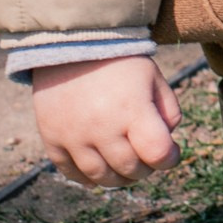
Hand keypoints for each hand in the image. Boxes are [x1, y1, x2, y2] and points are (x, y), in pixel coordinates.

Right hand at [31, 55, 179, 184]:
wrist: (71, 43)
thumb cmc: (119, 62)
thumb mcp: (153, 78)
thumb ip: (168, 112)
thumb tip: (164, 146)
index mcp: (132, 108)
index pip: (157, 153)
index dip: (169, 158)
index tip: (170, 152)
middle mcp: (101, 126)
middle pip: (130, 169)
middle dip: (145, 168)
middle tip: (146, 158)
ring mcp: (73, 135)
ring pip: (101, 177)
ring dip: (119, 178)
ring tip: (124, 165)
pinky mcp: (52, 139)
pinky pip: (71, 173)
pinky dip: (88, 177)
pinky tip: (100, 166)